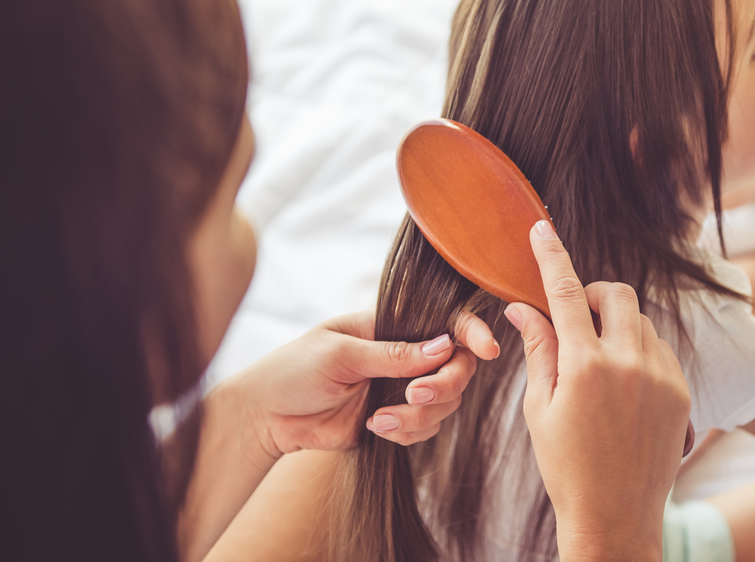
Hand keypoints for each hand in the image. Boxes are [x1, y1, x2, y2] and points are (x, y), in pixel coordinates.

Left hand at [229, 310, 498, 459]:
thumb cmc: (293, 370)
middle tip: (413, 395)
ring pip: (445, 403)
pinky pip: (426, 428)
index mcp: (392, 325)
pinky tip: (376, 429)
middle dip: (442, 385)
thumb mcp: (340, 353)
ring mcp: (402, 388)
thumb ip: (392, 354)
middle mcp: (405, 355)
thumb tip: (443, 346)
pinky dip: (408, 433)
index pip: (446, 323)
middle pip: (456, 367)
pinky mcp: (396, 419)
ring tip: (378, 420)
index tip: (488, 350)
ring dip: (419, 416)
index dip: (473, 334)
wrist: (265, 417)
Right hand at [504, 220, 690, 561]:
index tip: (541, 230)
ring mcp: (662, 376)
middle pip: (615, 293)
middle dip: (592, 294)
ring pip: (639, 319)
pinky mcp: (681, 390)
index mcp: (585, 366)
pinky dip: (638, 348)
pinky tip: (623, 383)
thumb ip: (538, 350)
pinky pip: (659, 346)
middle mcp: (629, 363)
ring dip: (615, 324)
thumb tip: (522, 308)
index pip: (563, 293)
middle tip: (574, 319)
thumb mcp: (540, 409)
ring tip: (596, 362)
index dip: (551, 256)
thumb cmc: (566, 467)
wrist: (616, 518)